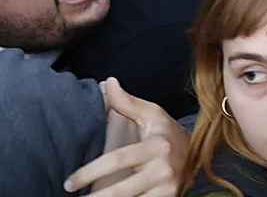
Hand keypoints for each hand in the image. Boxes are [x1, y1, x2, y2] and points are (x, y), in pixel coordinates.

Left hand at [64, 78, 187, 195]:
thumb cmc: (166, 132)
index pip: (118, 160)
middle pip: (121, 189)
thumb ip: (127, 102)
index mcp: (157, 145)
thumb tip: (109, 82)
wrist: (196, 153)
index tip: (70, 182)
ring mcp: (166, 187)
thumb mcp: (151, 114)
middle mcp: (163, 168)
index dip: (90, 172)